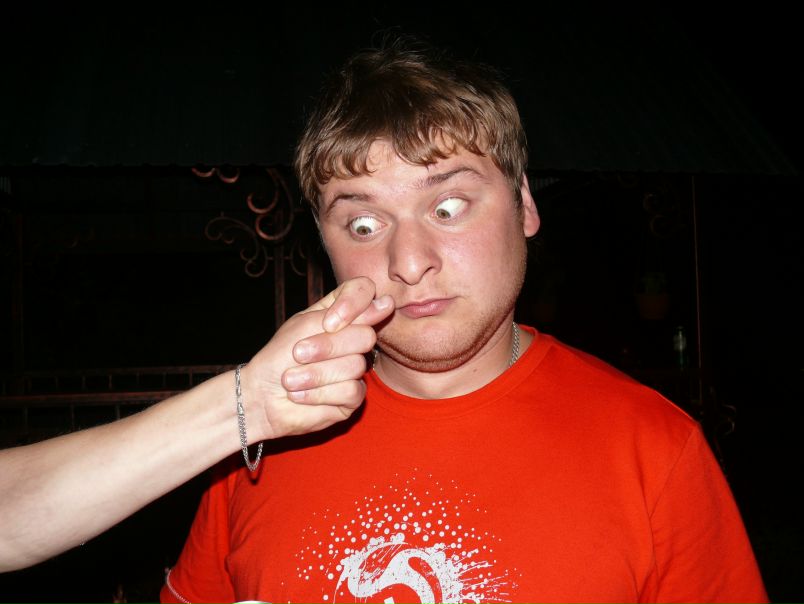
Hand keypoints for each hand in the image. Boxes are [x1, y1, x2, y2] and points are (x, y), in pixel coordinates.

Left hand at [241, 277, 393, 439]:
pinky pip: (351, 391)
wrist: (260, 396)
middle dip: (327, 348)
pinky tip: (300, 396)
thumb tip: (386, 304)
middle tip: (298, 354)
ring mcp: (355, 368)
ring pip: (355, 366)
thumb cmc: (277, 357)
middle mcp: (352, 338)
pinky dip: (320, 394)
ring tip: (291, 380)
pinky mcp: (353, 397)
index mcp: (340, 313)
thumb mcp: (304, 326)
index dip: (353, 305)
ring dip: (315, 374)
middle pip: (365, 335)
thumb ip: (342, 314)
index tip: (328, 324)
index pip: (364, 291)